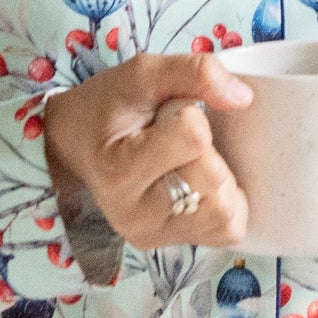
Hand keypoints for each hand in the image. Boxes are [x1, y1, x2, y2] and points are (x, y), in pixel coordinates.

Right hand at [41, 52, 252, 251]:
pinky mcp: (168, 245)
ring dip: (221, 180)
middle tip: (179, 138)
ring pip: (227, 214)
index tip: (168, 114)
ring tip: (190, 162)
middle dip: (210, 150)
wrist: (74, 146)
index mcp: (120, 168)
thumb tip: (243, 97)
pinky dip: (226, 204)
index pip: (196, 138)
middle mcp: (134, 213)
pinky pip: (227, 231)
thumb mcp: (142, 73)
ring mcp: (151, 235)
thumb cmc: (106, 108)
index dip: (193, 114)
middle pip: (214, 180)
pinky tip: (201, 184)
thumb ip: (194, 72)